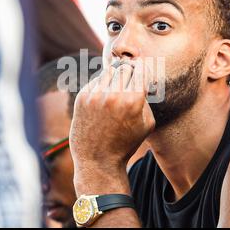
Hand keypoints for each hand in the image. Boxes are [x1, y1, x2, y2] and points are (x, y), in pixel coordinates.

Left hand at [69, 59, 154, 173]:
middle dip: (129, 75)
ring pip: (109, 72)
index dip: (142, 72)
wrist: (97, 160)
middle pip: (125, 68)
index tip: (141, 76)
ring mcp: (96, 95)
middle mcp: (113, 95)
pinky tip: (103, 101)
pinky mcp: (82, 97)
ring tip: (115, 94)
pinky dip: (102, 87)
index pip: (140, 71)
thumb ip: (146, 98)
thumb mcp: (147, 124)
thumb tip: (140, 77)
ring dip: (115, 79)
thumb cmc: (126, 143)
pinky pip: (96, 81)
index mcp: (133, 101)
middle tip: (128, 87)